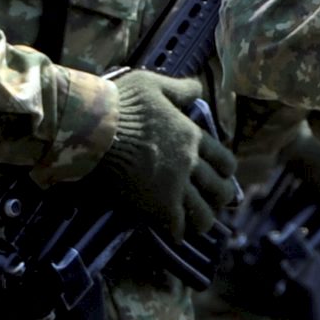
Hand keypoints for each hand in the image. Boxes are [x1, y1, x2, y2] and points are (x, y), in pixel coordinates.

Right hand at [91, 71, 235, 240]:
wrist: (93, 127)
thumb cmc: (121, 103)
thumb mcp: (154, 84)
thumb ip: (180, 88)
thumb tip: (198, 87)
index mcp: (192, 137)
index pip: (224, 160)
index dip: (226, 171)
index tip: (221, 176)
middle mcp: (191, 163)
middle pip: (220, 190)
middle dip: (219, 198)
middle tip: (211, 202)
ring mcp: (176, 186)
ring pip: (204, 213)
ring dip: (203, 220)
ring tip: (196, 225)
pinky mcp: (158, 204)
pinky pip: (176, 225)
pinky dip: (177, 232)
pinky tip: (174, 235)